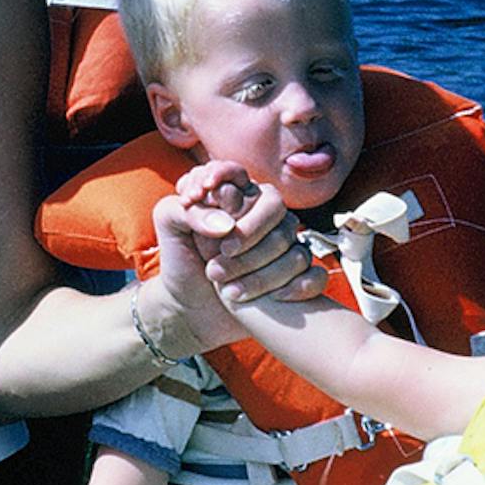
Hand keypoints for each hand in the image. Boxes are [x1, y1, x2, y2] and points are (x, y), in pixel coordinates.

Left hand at [152, 162, 323, 346]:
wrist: (189, 310)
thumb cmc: (181, 262)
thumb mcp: (170, 227)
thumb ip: (187, 211)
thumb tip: (227, 224)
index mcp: (233, 198)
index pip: (237, 174)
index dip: (224, 176)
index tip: (204, 192)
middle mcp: (262, 218)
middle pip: (275, 206)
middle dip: (249, 231)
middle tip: (221, 254)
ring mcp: (283, 247)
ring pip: (294, 246)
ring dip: (261, 272)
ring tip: (226, 289)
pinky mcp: (296, 278)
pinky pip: (314, 276)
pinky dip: (298, 287)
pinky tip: (274, 299)